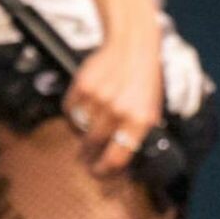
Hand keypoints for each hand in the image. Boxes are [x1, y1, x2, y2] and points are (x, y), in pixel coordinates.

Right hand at [62, 31, 162, 176]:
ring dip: (81, 133)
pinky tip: (83, 107)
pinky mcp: (81, 86)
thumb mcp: (150, 110)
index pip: (116, 158)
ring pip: (79, 130)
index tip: (97, 173)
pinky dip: (73, 114)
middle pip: (93, 146)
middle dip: (88, 154)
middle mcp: (118, 111)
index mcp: (139, 120)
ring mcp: (98, 98)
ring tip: (89, 125)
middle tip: (86, 156)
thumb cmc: (143, 80)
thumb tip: (119, 163)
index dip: (103, 171)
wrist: (132, 45)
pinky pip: (69, 111)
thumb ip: (136, 136)